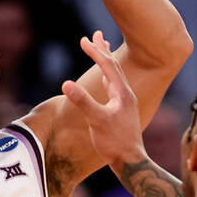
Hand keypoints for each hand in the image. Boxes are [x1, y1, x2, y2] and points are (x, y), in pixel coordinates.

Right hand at [61, 31, 144, 171]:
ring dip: (106, 61)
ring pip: (114, 76)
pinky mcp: (121, 111)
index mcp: (121, 93)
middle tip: (95, 35)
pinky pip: (113, 87)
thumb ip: (83, 101)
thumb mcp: (96, 120)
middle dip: (102, 50)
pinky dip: (107, 77)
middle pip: (113, 66)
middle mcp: (125, 94)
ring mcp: (123, 103)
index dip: (95, 52)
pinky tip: (105, 80)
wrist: (130, 162)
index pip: (108, 66)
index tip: (83, 40)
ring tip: (101, 49)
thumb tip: (66, 83)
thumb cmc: (115, 142)